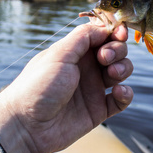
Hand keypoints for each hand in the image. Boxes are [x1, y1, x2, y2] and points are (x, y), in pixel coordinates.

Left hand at [0, 23, 133, 152]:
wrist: (26, 126)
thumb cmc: (38, 86)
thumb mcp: (59, 54)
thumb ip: (83, 37)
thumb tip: (104, 27)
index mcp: (75, 52)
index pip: (101, 36)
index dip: (114, 32)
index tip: (120, 33)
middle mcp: (85, 68)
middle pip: (115, 52)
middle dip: (117, 50)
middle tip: (105, 58)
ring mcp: (92, 89)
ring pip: (121, 72)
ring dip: (123, 68)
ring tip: (112, 74)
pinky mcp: (98, 110)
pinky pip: (121, 99)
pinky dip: (126, 93)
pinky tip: (118, 92)